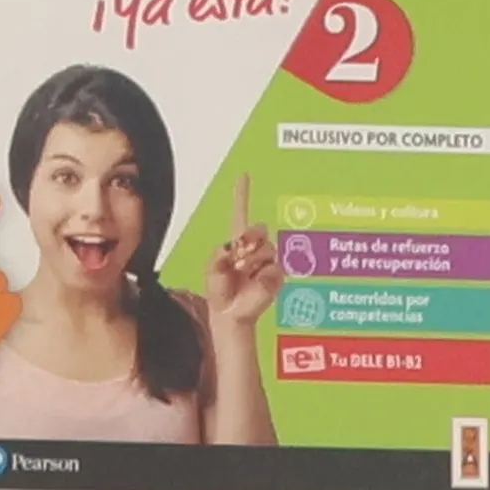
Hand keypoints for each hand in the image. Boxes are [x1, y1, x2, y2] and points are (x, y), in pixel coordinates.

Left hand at [207, 174, 281, 323]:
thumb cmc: (221, 293)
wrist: (231, 314)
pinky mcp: (276, 276)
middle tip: (239, 256)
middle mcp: (254, 249)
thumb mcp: (213, 270)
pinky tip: (256, 284)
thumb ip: (219, 255)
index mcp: (237, 243)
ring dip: (252, 262)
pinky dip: (262, 277)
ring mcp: (267, 261)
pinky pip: (273, 269)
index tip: (244, 175)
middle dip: (250, 239)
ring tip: (244, 275)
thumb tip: (231, 246)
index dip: (242, 195)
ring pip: (266, 249)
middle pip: (259, 228)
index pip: (241, 214)